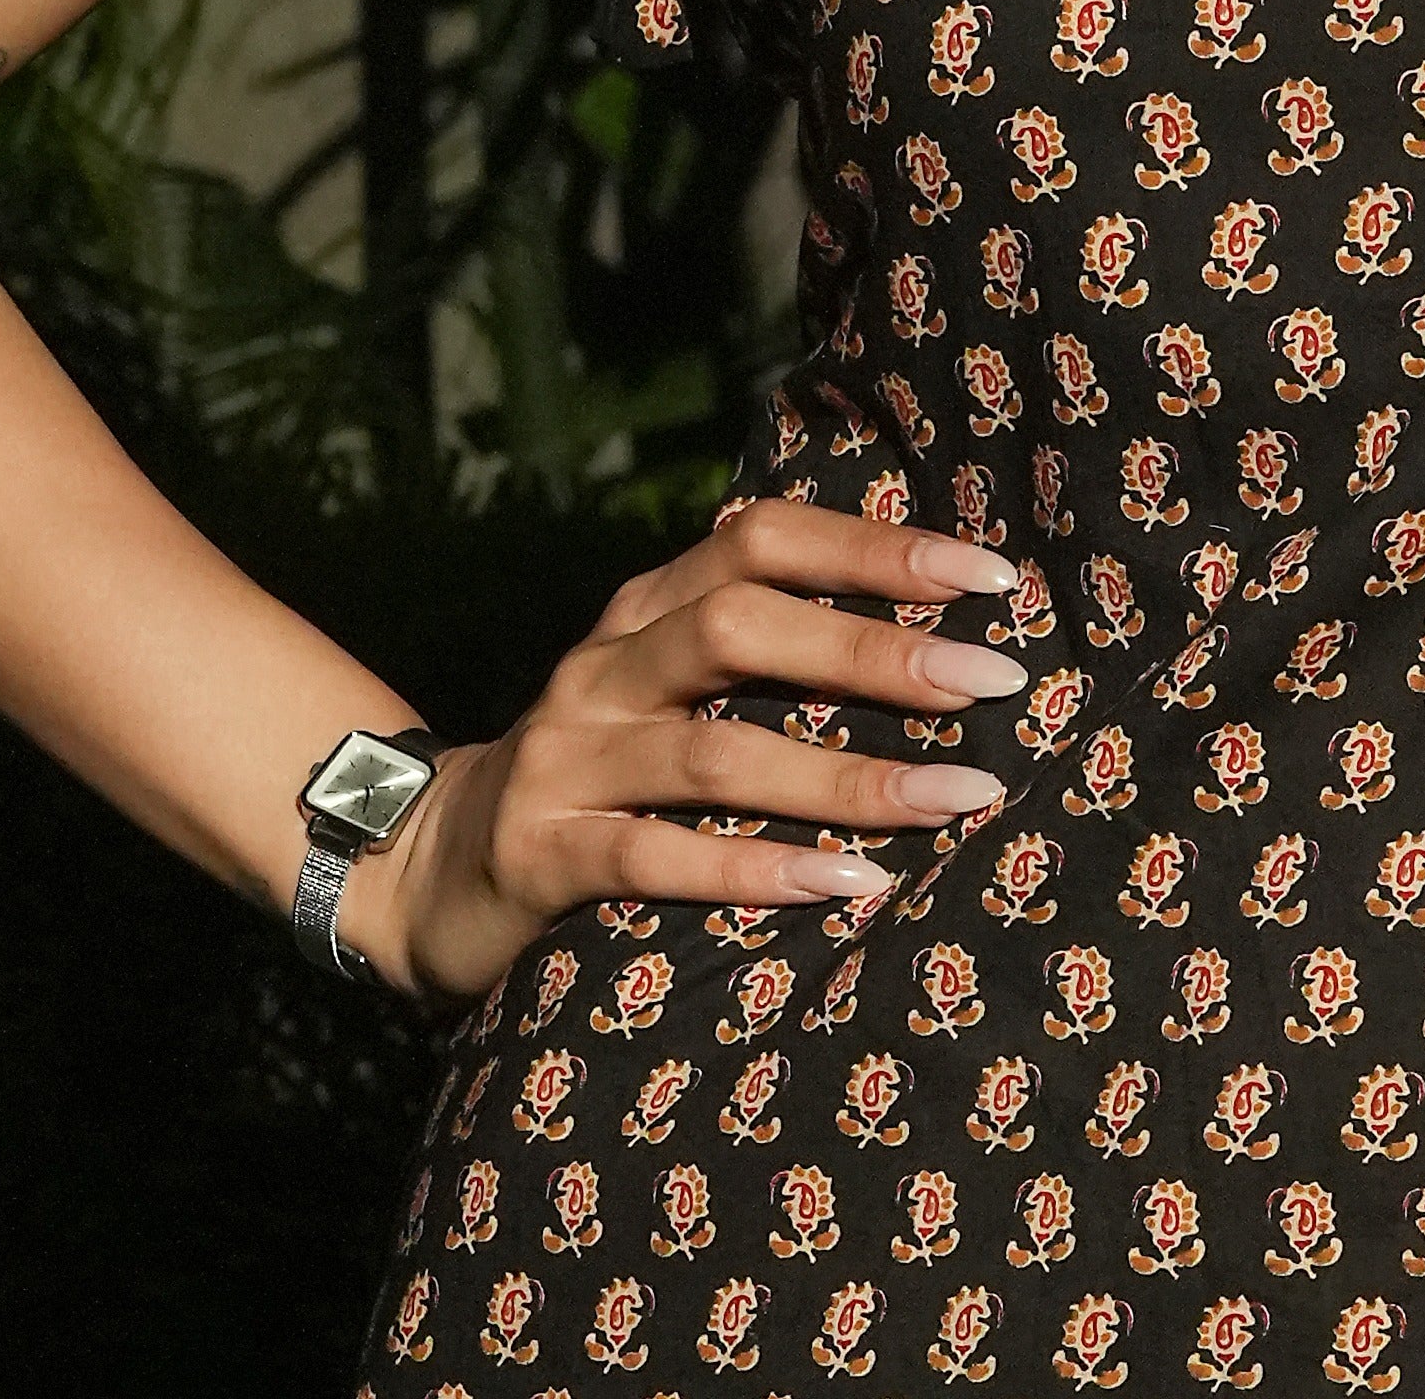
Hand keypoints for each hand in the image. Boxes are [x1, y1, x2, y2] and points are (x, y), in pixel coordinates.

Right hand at [348, 501, 1028, 1010]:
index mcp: (647, 609)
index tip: (990, 578)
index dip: (875, 549)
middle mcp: (604, 666)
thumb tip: (938, 625)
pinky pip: (656, 857)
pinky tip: (848, 886)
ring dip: (844, 780)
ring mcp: (566, 757)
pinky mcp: (541, 853)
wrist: (433, 868)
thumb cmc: (605, 772)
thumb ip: (767, 649)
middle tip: (991, 682)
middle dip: (873, 651)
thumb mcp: (671, 689)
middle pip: (740, 627)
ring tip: (953, 799)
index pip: (763, 539)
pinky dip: (757, 869)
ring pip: (713, 752)